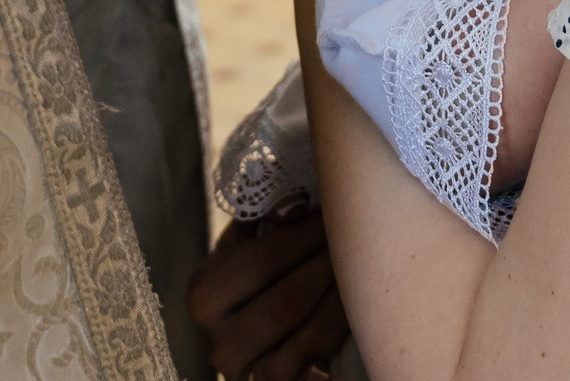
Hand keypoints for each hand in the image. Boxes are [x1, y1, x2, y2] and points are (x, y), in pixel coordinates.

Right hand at [187, 202, 350, 380]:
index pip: (263, 260)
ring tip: (365, 277)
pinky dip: (332, 356)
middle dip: (329, 269)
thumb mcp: (249, 245)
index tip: (341, 208)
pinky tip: (355, 329)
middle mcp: (219, 343)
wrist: (254, 341)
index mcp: (204, 295)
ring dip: (341, 308)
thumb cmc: (259, 280)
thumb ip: (266, 218)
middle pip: (286, 304)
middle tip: (362, 241)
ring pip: (304, 345)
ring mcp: (247, 377)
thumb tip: (296, 206)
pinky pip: (310, 379)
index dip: (308, 236)